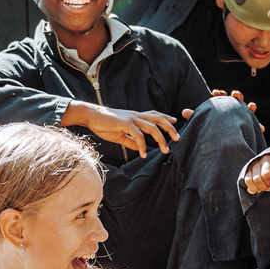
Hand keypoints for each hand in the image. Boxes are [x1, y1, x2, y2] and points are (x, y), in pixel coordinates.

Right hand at [65, 101, 179, 157]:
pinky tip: (143, 153)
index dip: (165, 117)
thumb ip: (130, 140)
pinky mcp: (125, 123)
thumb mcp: (120, 134)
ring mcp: (131, 118)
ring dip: (161, 139)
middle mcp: (136, 115)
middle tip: (178, 138)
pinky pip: (138, 135)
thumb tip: (138, 147)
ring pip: (152, 127)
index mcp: (135, 116)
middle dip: (170, 128)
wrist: (91, 116)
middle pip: (158, 119)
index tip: (175, 122)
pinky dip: (143, 145)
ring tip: (165, 150)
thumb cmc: (104, 124)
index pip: (154, 115)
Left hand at [182, 90, 264, 131]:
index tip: (215, 92)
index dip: (219, 94)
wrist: (220, 146)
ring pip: (245, 109)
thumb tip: (183, 112)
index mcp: (220, 109)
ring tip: (249, 104)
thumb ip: (195, 117)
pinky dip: (255, 117)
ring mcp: (240, 117)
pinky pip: (253, 121)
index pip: (221, 99)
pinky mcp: (246, 126)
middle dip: (235, 96)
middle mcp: (231, 112)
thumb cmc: (209, 132)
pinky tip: (256, 117)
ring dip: (247, 105)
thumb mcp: (202, 123)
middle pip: (235, 101)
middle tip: (234, 94)